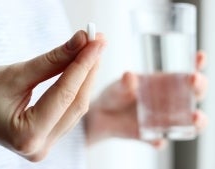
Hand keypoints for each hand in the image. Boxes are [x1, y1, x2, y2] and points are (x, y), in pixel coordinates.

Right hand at [0, 30, 105, 160]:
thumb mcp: (14, 74)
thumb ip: (51, 60)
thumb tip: (80, 41)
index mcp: (26, 135)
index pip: (65, 94)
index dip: (83, 64)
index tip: (96, 40)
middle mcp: (39, 146)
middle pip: (76, 103)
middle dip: (89, 69)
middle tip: (97, 41)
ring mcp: (45, 145)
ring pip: (75, 107)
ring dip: (86, 77)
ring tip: (92, 50)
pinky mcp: (47, 137)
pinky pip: (69, 110)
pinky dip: (77, 87)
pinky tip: (82, 69)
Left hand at [85, 51, 207, 147]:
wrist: (101, 116)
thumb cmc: (114, 95)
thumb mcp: (117, 86)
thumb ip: (124, 83)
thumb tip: (129, 76)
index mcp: (163, 84)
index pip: (185, 73)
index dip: (196, 64)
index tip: (200, 56)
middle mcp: (168, 102)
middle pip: (193, 95)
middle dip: (198, 87)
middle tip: (194, 81)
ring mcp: (162, 120)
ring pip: (186, 122)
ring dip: (194, 121)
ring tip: (193, 118)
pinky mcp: (150, 136)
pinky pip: (159, 140)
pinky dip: (159, 141)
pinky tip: (156, 140)